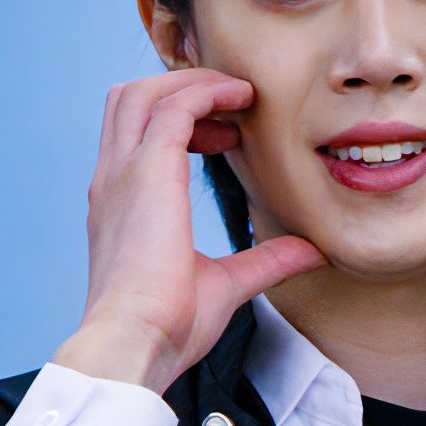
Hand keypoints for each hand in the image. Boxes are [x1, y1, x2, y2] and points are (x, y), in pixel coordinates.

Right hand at [60, 69, 324, 392]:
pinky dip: (207, 93)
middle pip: (131, 99)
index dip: (182, 122)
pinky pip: (174, 107)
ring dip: (192, 83)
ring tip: (240, 95)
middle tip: (234, 107)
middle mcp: (114, 180)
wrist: (138, 341)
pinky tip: (242, 100)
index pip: (136, 134)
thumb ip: (266, 260)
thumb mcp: (226, 284)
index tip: (228, 138)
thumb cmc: (169, 325)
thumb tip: (310, 251)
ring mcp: (124, 173)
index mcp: (122, 204)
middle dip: (181, 89)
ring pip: (144, 92)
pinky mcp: (147, 173)